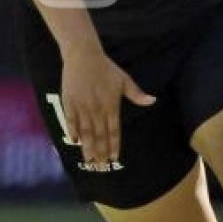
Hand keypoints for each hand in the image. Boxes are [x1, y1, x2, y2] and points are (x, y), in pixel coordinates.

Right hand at [61, 42, 154, 169]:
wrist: (83, 56)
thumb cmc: (106, 68)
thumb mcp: (124, 80)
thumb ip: (136, 94)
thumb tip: (153, 100)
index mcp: (111, 106)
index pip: (114, 130)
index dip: (114, 145)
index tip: (115, 158)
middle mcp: (97, 110)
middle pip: (99, 135)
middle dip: (101, 151)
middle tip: (101, 165)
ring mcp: (82, 107)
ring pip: (85, 132)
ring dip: (88, 147)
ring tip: (89, 160)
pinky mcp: (69, 103)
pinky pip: (71, 121)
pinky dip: (73, 132)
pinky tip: (75, 142)